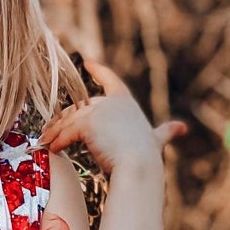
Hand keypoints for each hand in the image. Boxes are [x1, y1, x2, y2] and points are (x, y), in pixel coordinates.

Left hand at [38, 58, 185, 174]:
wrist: (139, 166)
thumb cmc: (148, 157)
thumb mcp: (156, 139)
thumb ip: (165, 132)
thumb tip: (182, 128)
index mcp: (125, 103)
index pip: (111, 81)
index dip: (99, 71)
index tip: (89, 62)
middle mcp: (111, 102)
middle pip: (79, 107)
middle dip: (63, 118)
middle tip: (50, 130)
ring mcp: (98, 111)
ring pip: (69, 120)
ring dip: (55, 132)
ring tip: (46, 142)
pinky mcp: (87, 124)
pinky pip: (66, 132)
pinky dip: (58, 142)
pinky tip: (53, 151)